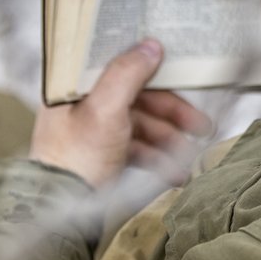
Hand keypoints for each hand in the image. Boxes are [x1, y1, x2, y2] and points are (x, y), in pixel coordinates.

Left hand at [28, 39, 211, 187]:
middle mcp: (82, 104)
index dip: (150, 66)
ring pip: (141, 125)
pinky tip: (176, 172)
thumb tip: (150, 45)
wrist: (59, 214)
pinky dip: (157, 158)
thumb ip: (127, 74)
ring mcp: (93, 131)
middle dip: (172, 113)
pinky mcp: (102, 156)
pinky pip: (137, 149)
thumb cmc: (75, 160)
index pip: (118, 64)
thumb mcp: (104, 110)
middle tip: (202, 125)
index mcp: (75, 86)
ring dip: (169, 140)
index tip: (180, 70)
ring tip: (191, 158)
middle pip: (137, 97)